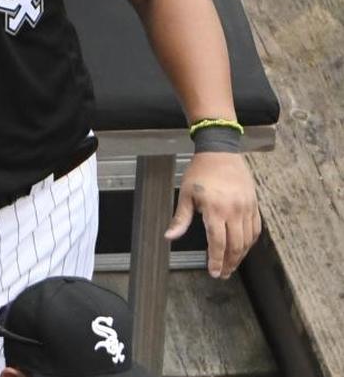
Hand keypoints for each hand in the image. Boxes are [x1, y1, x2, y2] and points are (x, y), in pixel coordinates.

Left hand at [165, 152, 259, 278]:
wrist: (221, 152)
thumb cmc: (200, 172)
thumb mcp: (186, 194)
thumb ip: (180, 218)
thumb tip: (170, 236)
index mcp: (215, 210)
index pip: (218, 242)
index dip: (216, 260)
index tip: (214, 272)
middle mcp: (234, 211)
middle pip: (235, 245)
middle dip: (229, 263)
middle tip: (223, 274)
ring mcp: (247, 208)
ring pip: (247, 240)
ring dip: (240, 256)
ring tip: (231, 266)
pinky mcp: (254, 205)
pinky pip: (255, 229)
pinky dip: (250, 242)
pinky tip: (243, 249)